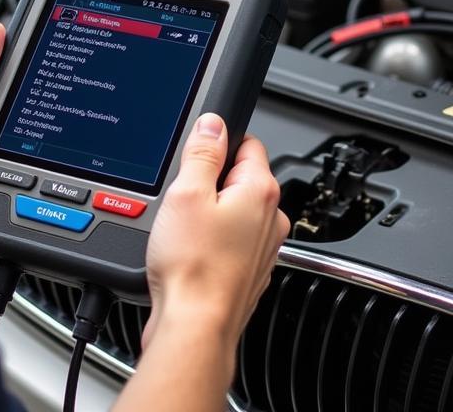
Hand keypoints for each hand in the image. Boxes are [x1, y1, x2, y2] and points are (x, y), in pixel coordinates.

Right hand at [142, 114, 289, 353]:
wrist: (194, 328)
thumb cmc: (193, 268)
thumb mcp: (186, 194)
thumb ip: (202, 153)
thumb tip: (213, 125)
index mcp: (261, 190)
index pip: (247, 143)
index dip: (216, 144)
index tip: (196, 156)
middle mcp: (271, 218)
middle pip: (238, 178)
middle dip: (209, 182)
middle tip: (182, 197)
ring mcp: (263, 248)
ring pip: (233, 211)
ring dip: (209, 214)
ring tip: (183, 229)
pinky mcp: (248, 271)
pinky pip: (229, 241)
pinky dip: (211, 242)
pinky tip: (189, 252)